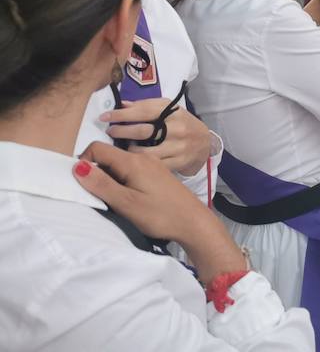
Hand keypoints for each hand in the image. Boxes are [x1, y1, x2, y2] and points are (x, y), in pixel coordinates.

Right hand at [75, 143, 245, 278]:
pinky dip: (121, 180)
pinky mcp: (156, 174)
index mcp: (133, 161)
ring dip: (108, 177)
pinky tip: (127, 197)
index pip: (98, 148)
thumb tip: (77, 166)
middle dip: (95, 171)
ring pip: (119, 164)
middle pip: (108, 155)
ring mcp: (151, 165)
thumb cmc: (159, 214)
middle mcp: (143, 157)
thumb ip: (101, 184)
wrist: (193, 221)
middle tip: (98, 195)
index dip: (84, 162)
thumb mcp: (125, 202)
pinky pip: (131, 170)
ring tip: (113, 199)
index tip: (82, 184)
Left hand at [102, 99, 213, 175]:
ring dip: (127, 152)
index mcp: (174, 112)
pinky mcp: (179, 162)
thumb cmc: (181, 124)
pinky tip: (131, 162)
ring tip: (118, 150)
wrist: (205, 143)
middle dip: (122, 131)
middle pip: (143, 131)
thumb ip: (147, 107)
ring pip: (146, 152)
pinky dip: (139, 164)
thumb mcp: (169, 110)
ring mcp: (179, 147)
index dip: (122, 114)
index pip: (144, 111)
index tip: (105, 117)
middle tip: (110, 132)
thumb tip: (123, 104)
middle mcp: (178, 128)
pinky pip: (153, 166)